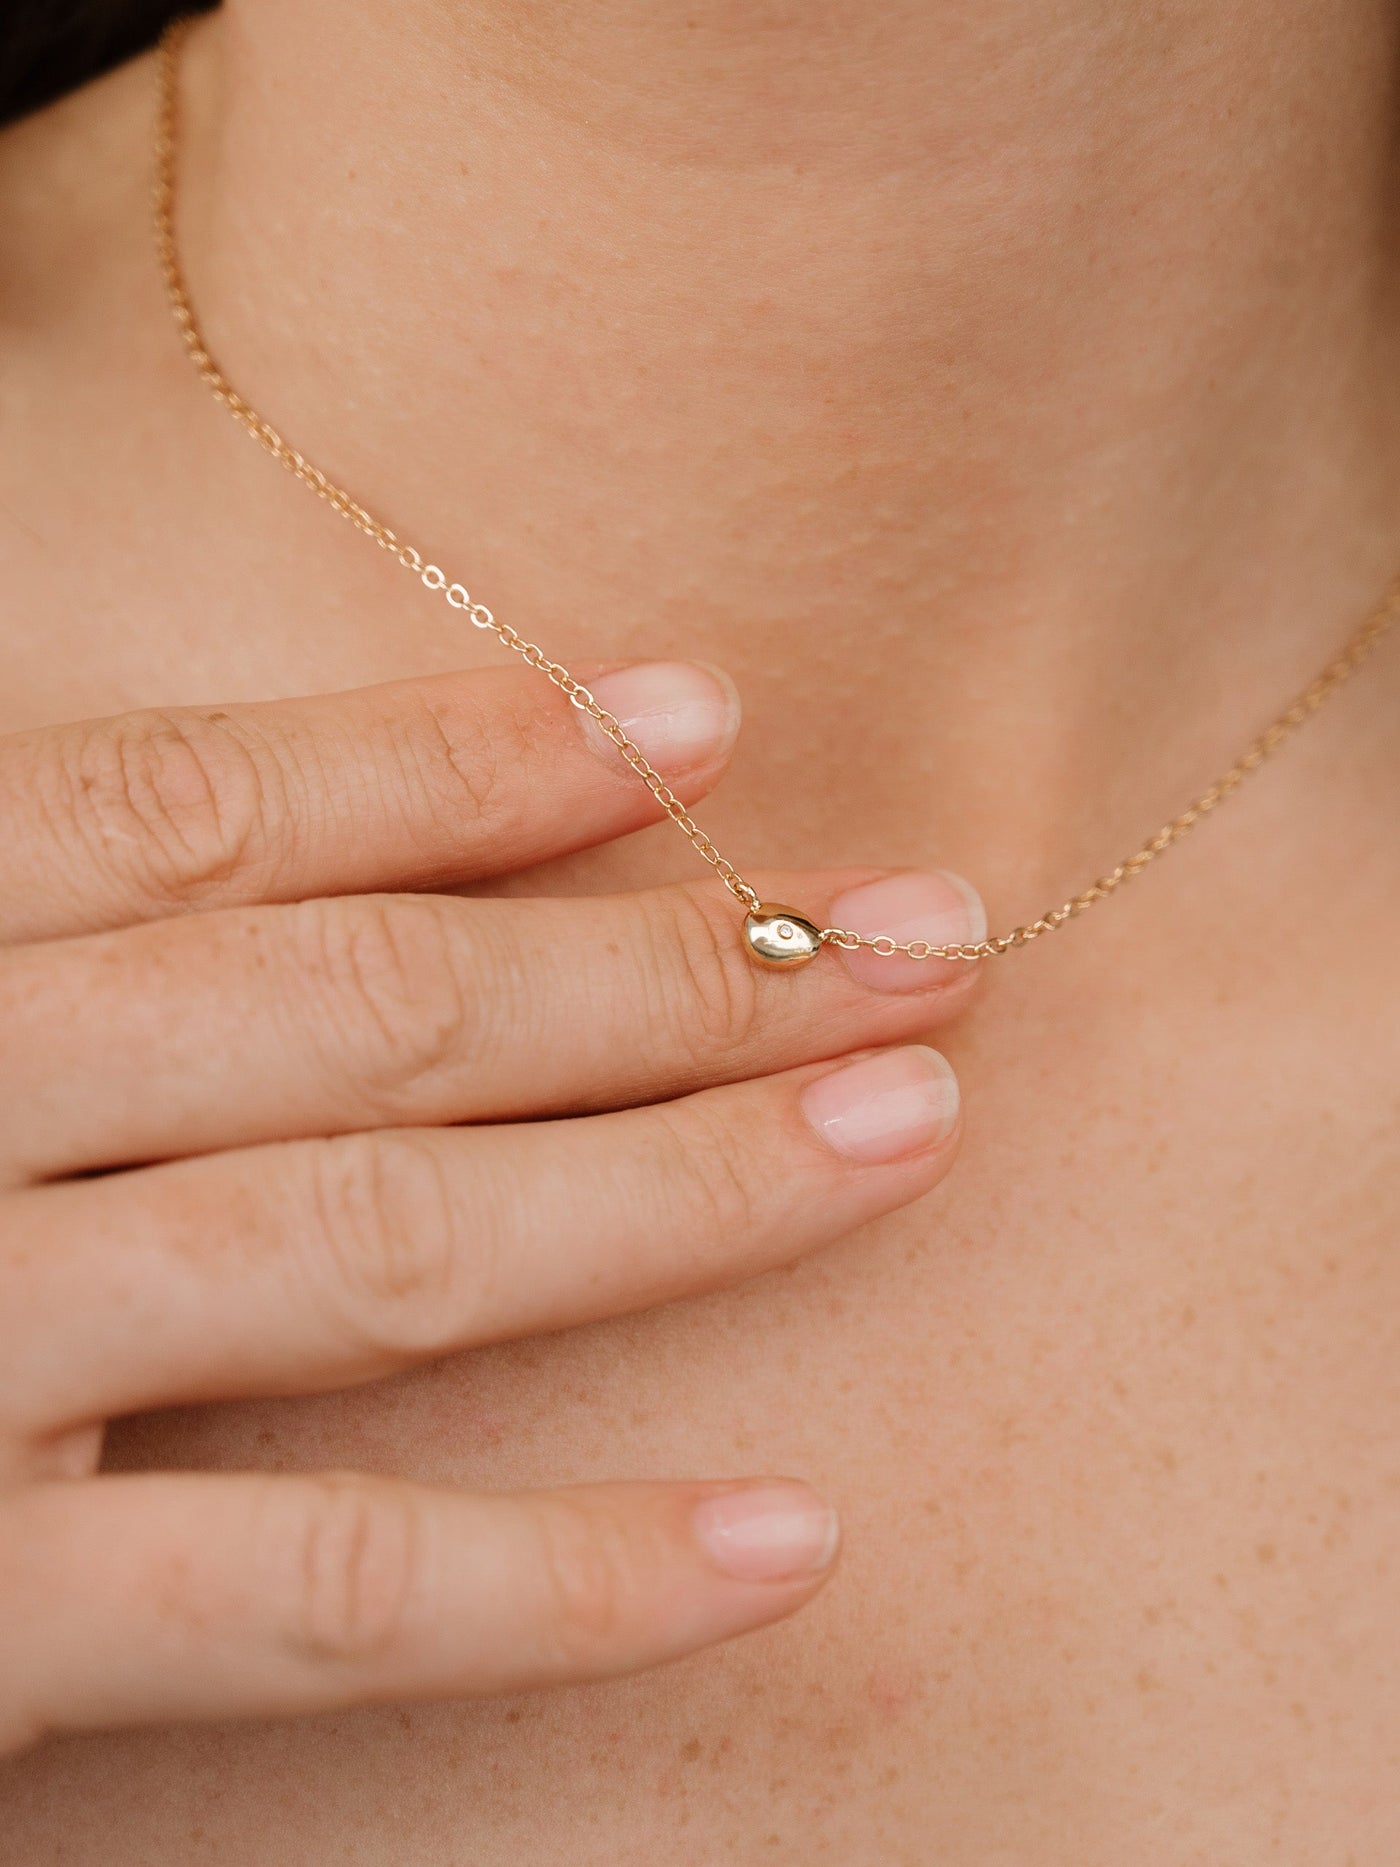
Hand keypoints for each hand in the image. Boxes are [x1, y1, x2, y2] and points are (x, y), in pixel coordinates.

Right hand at [0, 658, 979, 1751]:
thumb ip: (27, 924)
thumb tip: (230, 847)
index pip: (194, 820)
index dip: (461, 760)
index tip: (698, 723)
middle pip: (354, 1014)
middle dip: (661, 965)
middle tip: (923, 927)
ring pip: (376, 1250)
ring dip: (676, 1191)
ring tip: (911, 1126)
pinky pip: (308, 1599)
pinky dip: (557, 1578)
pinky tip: (783, 1540)